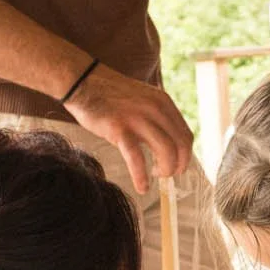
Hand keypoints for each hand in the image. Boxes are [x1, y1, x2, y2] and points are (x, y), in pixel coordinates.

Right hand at [62, 64, 193, 192]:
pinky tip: (142, 187)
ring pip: (166, 152)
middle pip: (181, 146)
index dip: (185, 156)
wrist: (83, 82)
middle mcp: (155, 109)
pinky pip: (137, 158)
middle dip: (177, 166)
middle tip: (166, 175)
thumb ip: (156, 116)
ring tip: (155, 177)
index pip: (186, 136)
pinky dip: (141, 176)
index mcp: (163, 103)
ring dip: (165, 170)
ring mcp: (138, 118)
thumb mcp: (142, 99)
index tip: (176, 166)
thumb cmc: (109, 95)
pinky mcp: (119, 129)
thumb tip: (166, 141)